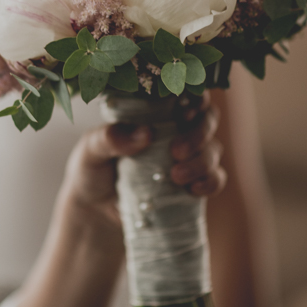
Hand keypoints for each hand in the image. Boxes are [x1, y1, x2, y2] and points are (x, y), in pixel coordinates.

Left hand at [60, 94, 226, 228]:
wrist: (95, 213)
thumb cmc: (92, 170)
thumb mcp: (90, 151)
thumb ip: (109, 139)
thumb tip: (144, 133)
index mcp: (152, 111)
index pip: (183, 92)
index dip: (193, 96)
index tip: (184, 111)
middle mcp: (175, 129)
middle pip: (206, 118)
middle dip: (199, 132)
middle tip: (176, 151)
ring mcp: (187, 157)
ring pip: (213, 148)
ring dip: (202, 160)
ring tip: (176, 176)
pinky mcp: (192, 184)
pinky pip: (215, 178)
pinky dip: (211, 181)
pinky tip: (194, 189)